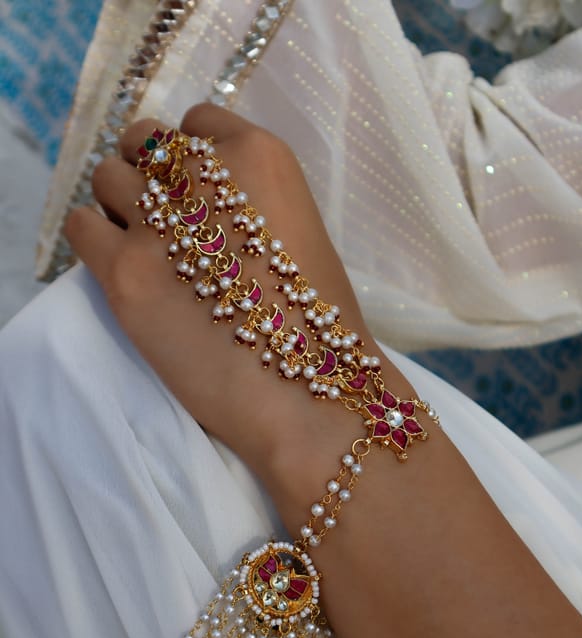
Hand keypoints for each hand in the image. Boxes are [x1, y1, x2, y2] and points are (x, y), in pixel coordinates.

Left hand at [65, 103, 409, 486]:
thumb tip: (205, 202)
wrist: (306, 387)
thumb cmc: (317, 321)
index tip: (199, 194)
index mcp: (257, 155)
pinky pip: (80, 225)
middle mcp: (201, 172)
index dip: (192, 159)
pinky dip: (94, 240)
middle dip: (152, 175)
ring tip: (147, 249)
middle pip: (144, 140)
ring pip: (107, 176)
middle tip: (170, 223)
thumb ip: (249, 199)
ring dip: (122, 206)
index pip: (196, 122)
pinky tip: (123, 268)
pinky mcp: (122, 271)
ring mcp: (156, 221)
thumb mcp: (298, 230)